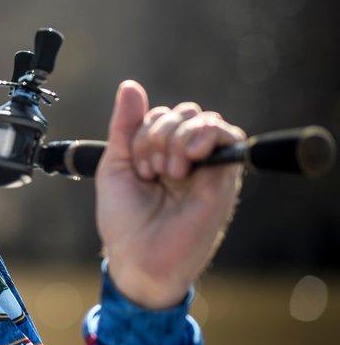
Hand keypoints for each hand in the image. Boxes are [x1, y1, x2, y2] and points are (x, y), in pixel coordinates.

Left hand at [95, 81, 244, 308]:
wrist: (137, 258)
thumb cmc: (125, 220)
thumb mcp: (116, 165)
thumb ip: (125, 126)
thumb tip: (130, 86)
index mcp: (162, 153)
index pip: (162, 115)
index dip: (143, 130)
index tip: (136, 166)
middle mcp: (188, 157)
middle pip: (184, 112)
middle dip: (157, 133)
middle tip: (149, 170)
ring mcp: (207, 167)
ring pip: (203, 120)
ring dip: (176, 137)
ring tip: (166, 172)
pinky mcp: (225, 178)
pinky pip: (229, 137)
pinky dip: (204, 136)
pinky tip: (187, 159)